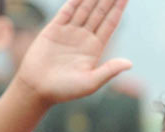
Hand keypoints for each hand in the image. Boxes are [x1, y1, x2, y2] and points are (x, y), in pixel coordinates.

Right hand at [15, 0, 131, 106]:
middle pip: (100, 11)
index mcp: (95, 48)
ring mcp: (68, 32)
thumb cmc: (63, 90)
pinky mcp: (53, 29)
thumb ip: (109, 71)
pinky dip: (75, 0)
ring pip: (84, 8)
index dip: (118, 8)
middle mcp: (83, 37)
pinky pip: (67, 10)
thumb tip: (129, 64)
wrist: (35, 89)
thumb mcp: (90, 83)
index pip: (110, 22)